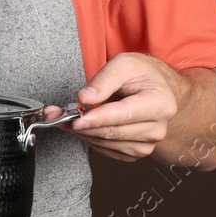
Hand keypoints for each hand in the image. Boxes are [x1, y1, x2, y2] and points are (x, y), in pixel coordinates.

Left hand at [60, 52, 185, 162]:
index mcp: (160, 103)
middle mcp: (156, 128)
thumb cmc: (142, 75)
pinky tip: (82, 126)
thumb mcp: (125, 64)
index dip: (98, 119)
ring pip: (106, 143)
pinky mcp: (135, 152)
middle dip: (81, 124)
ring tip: (64, 118)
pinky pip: (107, 150)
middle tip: (55, 115)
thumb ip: (105, 79)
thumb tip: (85, 98)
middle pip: (112, 132)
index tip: (77, 119)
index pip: (124, 115)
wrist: (156, 90)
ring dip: (81, 132)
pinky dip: (90, 138)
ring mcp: (147, 144)